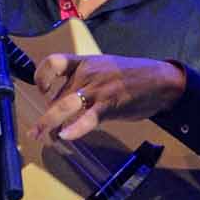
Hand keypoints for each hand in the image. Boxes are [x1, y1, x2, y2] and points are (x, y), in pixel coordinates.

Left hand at [30, 54, 185, 142]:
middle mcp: (87, 74)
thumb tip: (68, 106)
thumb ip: (86, 85)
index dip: (42, 76)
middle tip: (37, 132)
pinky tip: (67, 136)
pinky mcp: (109, 104)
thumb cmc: (134, 77)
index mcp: (85, 62)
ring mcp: (97, 89)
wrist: (162, 81)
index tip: (43, 90)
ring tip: (42, 136)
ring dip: (49, 123)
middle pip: (57, 95)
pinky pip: (87, 118)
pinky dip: (75, 128)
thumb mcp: (106, 72)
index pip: (54, 62)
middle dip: (47, 117)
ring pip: (64, 106)